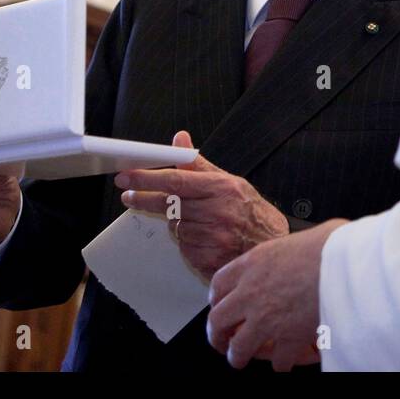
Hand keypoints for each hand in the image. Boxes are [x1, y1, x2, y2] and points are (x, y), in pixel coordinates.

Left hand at [116, 131, 290, 277]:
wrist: (272, 247)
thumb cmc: (252, 212)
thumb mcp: (230, 182)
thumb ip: (200, 163)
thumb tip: (180, 138)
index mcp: (221, 188)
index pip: (176, 180)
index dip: (147, 178)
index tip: (127, 176)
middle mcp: (217, 212)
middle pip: (168, 204)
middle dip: (144, 199)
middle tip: (129, 196)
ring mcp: (212, 238)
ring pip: (176, 227)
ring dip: (177, 222)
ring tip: (197, 220)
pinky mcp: (208, 259)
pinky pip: (184, 247)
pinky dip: (188, 241)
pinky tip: (203, 237)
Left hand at [207, 218, 348, 370]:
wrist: (346, 262)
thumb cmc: (331, 244)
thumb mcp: (299, 235)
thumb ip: (292, 248)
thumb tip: (307, 246)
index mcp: (253, 263)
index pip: (219, 284)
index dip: (216, 299)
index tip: (219, 304)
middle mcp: (252, 293)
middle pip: (218, 320)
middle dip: (217, 334)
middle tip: (222, 339)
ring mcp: (266, 319)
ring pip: (238, 348)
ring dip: (238, 356)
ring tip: (241, 359)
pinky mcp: (288, 339)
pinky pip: (277, 361)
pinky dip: (281, 364)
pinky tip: (284, 361)